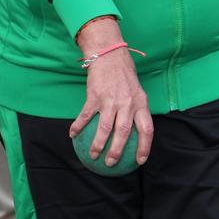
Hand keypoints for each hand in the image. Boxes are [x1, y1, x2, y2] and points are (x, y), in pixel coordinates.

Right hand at [70, 16, 152, 167]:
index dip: (144, 147)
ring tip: (93, 155)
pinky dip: (78, 126)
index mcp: (140, 103)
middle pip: (123, 132)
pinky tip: (72, 134)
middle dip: (117, 151)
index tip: (140, 160)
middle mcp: (127, 103)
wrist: (110, 55)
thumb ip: (136, 110)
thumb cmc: (124, 76)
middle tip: (111, 163)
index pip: (147, 129)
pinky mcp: (95, 96)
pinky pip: (86, 115)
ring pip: (104, 128)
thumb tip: (135, 133)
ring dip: (97, 144)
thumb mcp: (137, 92)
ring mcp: (111, 99)